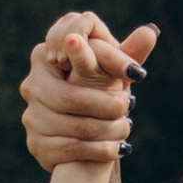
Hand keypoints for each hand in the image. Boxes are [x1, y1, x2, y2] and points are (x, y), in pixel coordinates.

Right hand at [20, 13, 156, 178]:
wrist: (88, 131)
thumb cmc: (102, 88)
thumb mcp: (114, 70)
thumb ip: (129, 52)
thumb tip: (150, 32)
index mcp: (47, 54)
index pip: (70, 48)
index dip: (100, 60)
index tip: (131, 73)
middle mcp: (32, 83)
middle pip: (71, 97)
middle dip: (107, 104)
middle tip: (130, 105)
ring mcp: (31, 116)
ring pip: (74, 126)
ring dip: (107, 129)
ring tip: (126, 128)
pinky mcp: (36, 144)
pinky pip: (70, 149)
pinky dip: (99, 150)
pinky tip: (117, 148)